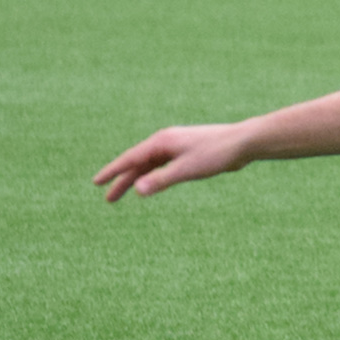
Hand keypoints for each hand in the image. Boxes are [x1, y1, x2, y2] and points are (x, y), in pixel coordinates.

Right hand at [94, 123, 253, 201]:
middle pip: (137, 163)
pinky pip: (162, 165)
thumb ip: (161, 180)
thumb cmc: (216, 154)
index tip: (96, 182)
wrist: (242, 143)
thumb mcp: (187, 170)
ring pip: (150, 165)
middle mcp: (165, 141)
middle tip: (108, 198)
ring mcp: (176, 146)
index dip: (112, 172)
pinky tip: (150, 184)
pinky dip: (152, 176)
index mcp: (161, 142)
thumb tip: (137, 189)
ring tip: (124, 194)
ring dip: (137, 179)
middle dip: (122, 180)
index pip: (130, 159)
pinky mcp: (187, 152)